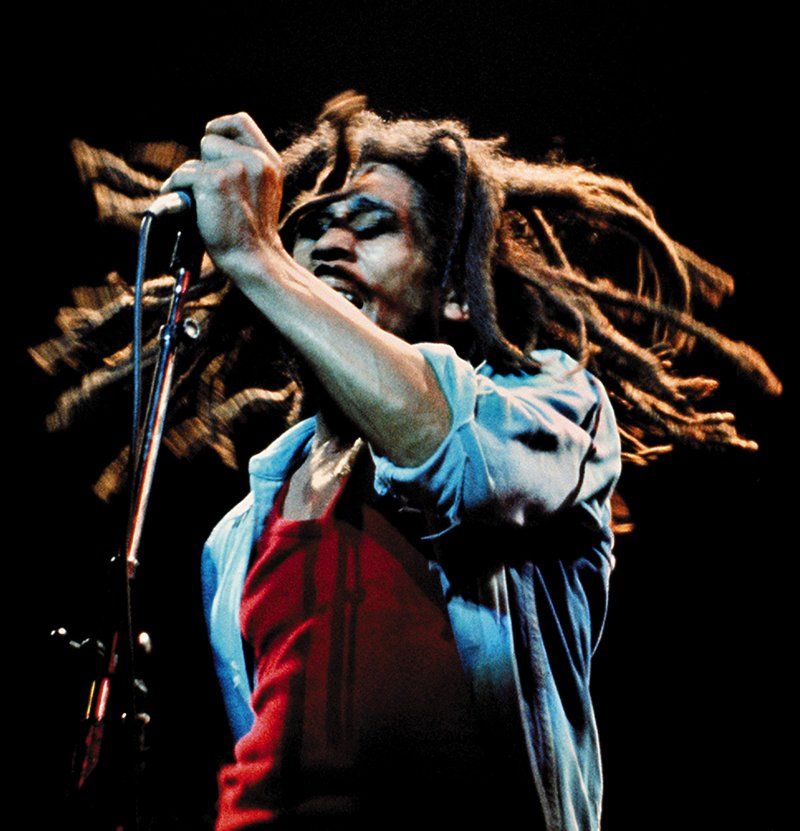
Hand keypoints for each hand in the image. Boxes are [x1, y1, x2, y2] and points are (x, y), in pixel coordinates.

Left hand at [159, 112, 285, 278]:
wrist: (255, 260)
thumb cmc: (253, 235)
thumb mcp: (263, 193)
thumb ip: (248, 169)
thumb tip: (211, 149)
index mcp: (270, 162)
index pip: (240, 122)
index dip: (221, 128)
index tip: (212, 139)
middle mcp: (256, 160)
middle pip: (211, 141)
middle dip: (205, 164)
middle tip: (213, 194)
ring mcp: (236, 168)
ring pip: (195, 160)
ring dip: (192, 180)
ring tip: (204, 204)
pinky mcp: (214, 180)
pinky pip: (183, 175)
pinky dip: (178, 190)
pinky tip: (188, 208)